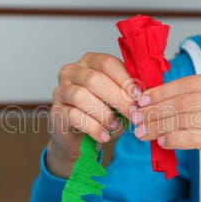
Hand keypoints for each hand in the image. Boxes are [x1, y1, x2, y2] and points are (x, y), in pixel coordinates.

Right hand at [48, 52, 143, 176]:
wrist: (79, 139)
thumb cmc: (102, 114)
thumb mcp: (118, 100)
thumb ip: (128, 93)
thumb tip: (145, 95)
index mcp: (89, 62)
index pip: (107, 63)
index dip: (125, 79)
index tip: (140, 97)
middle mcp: (71, 72)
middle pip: (94, 79)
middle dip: (118, 98)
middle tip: (133, 114)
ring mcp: (60, 91)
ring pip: (81, 96)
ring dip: (104, 113)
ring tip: (116, 126)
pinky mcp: (56, 111)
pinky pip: (73, 116)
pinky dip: (93, 128)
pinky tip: (104, 136)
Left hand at [135, 72, 200, 201]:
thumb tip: (168, 105)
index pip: (188, 82)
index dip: (160, 91)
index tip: (141, 100)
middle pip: (183, 100)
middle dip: (154, 110)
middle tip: (135, 119)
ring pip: (184, 118)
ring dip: (158, 126)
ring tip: (142, 133)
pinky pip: (193, 137)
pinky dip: (174, 139)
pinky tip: (163, 142)